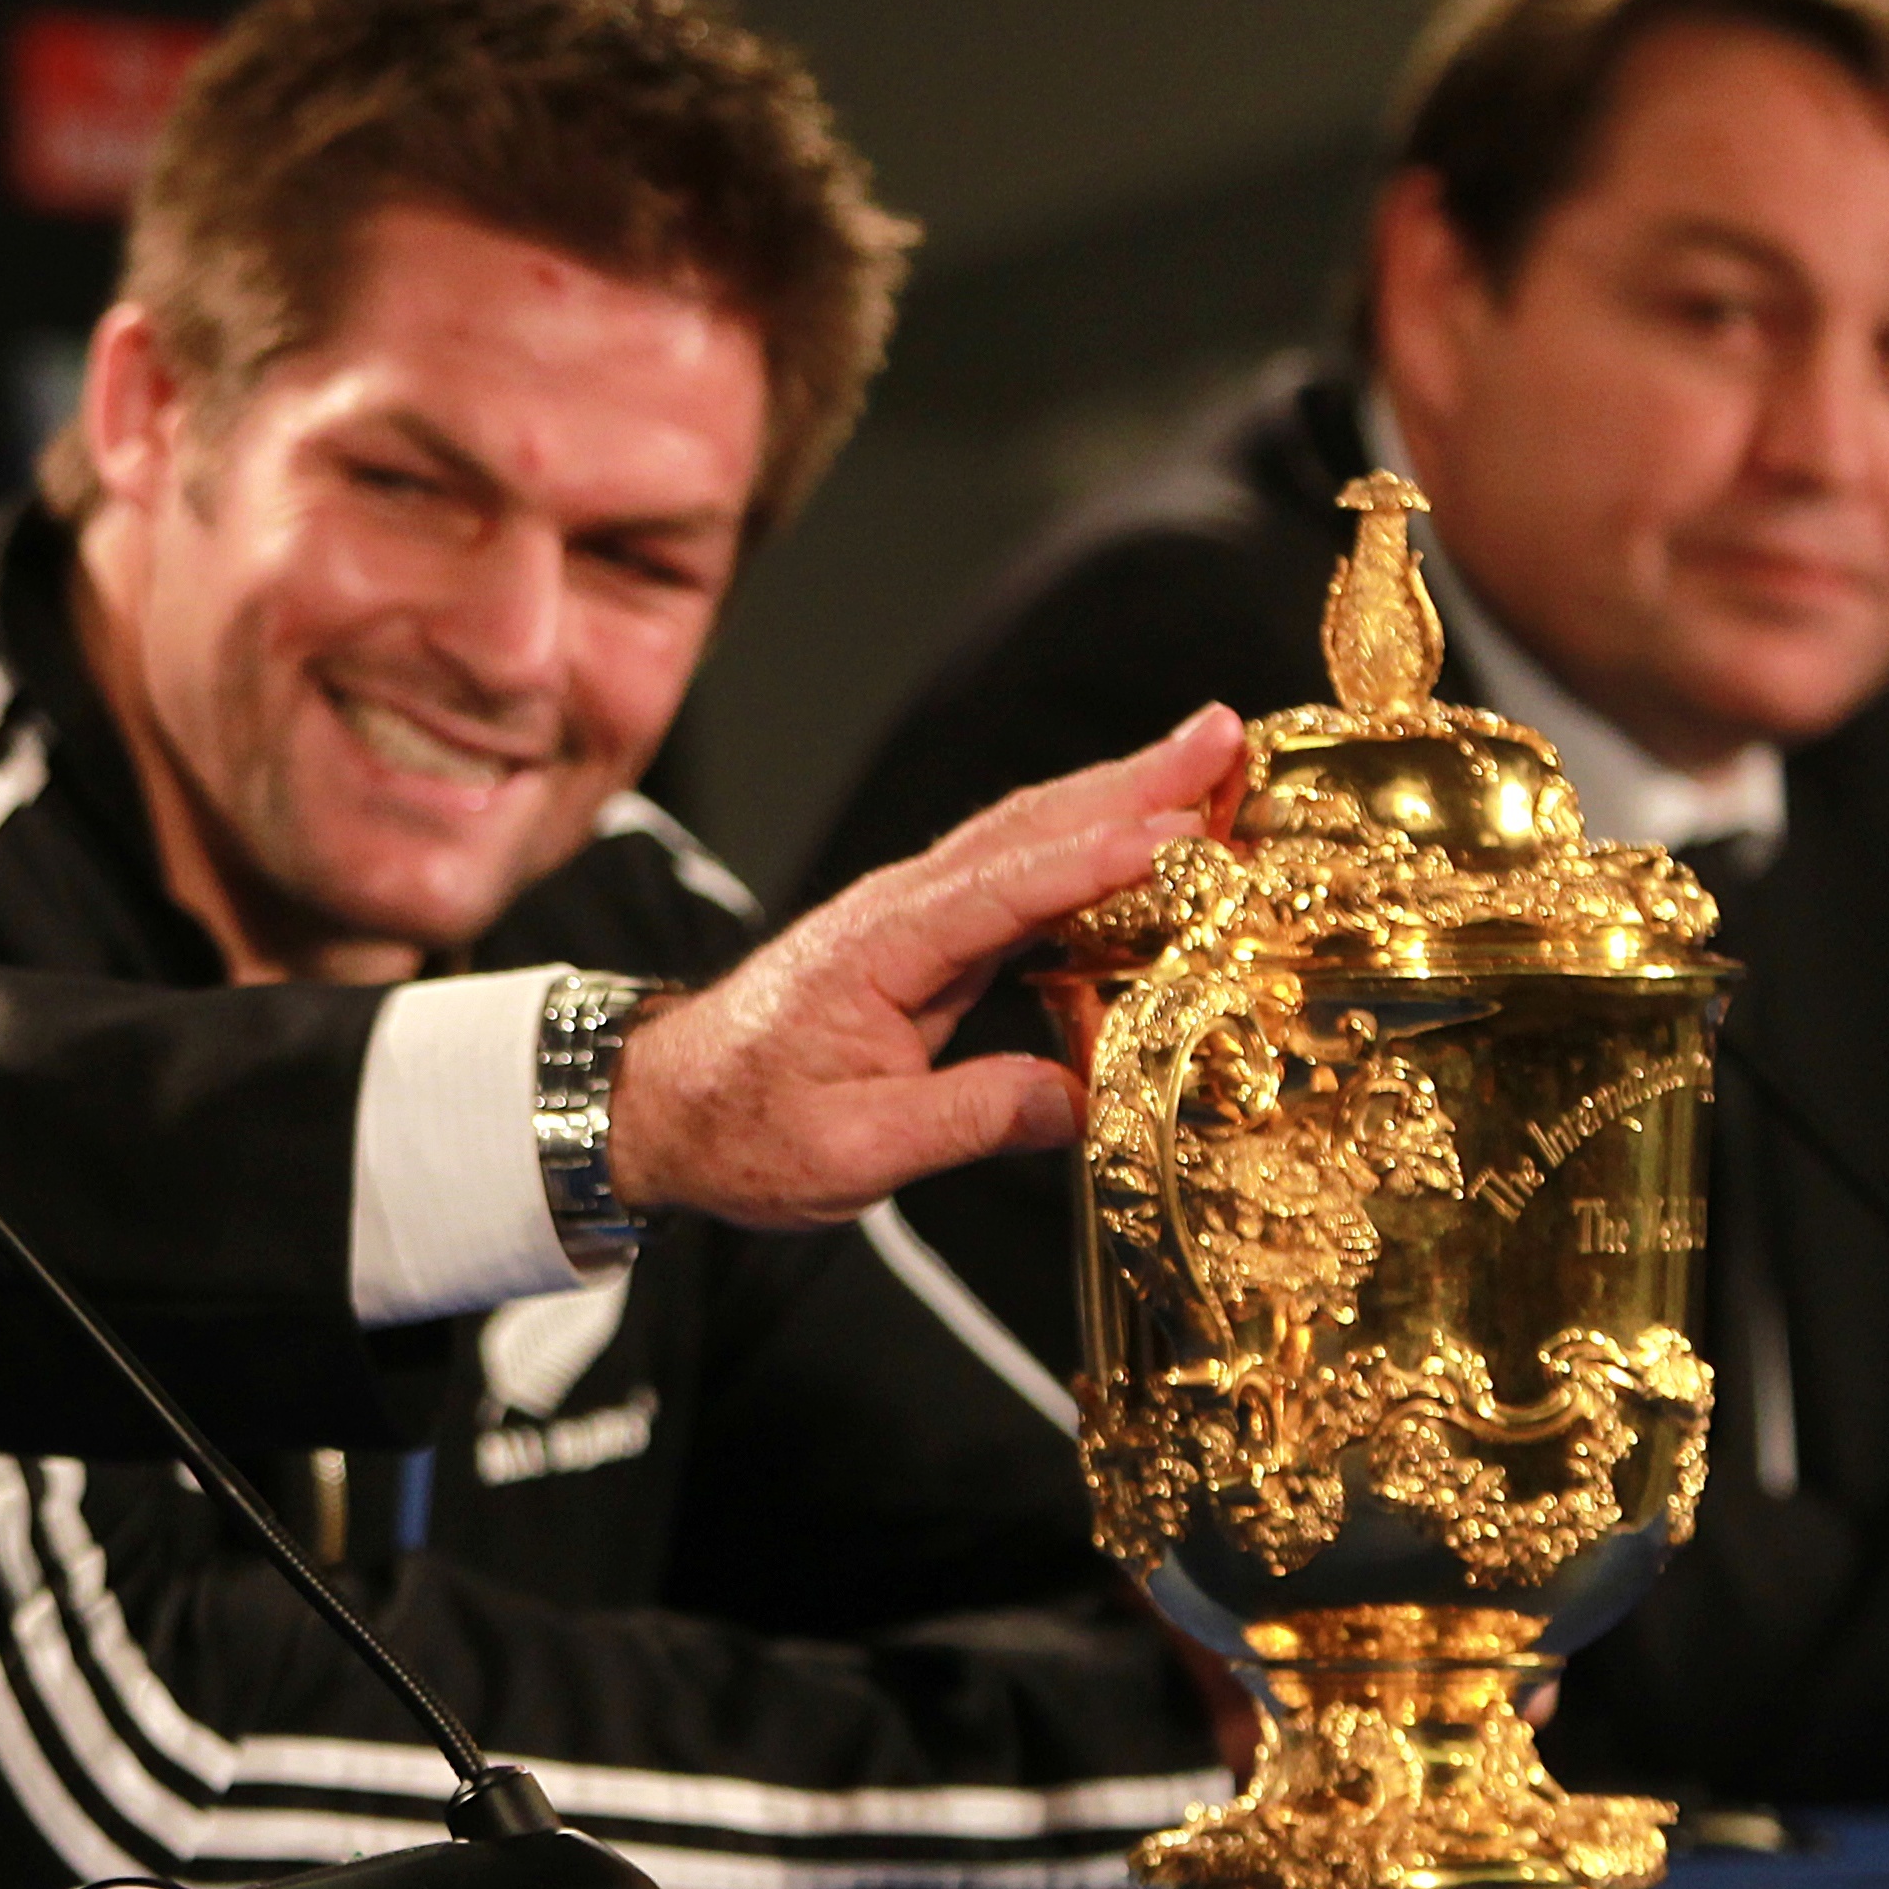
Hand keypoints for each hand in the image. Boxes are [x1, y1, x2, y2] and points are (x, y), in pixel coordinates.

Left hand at [607, 704, 1243, 1226]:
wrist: (664, 1110)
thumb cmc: (742, 1130)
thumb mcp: (852, 1152)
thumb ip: (966, 1119)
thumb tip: (1082, 1098)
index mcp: (877, 950)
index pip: (999, 891)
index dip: (1091, 857)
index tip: (1176, 824)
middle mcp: (897, 911)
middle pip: (1027, 830)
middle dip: (1129, 781)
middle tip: (1224, 736)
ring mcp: (911, 917)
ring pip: (1027, 840)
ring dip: (1118, 797)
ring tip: (1210, 760)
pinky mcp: (924, 940)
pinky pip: (1019, 881)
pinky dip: (1087, 850)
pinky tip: (1146, 841)